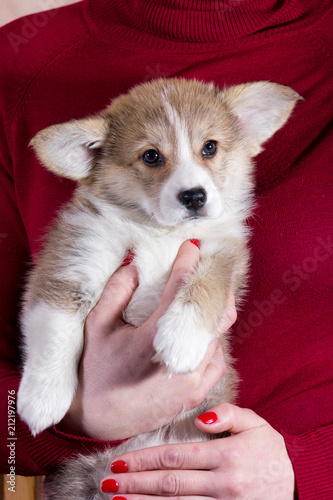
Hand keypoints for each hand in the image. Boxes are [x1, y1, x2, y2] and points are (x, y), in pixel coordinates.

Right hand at [59, 241, 236, 440]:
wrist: (99, 420)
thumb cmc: (94, 371)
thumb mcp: (95, 328)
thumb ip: (116, 292)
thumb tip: (136, 266)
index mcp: (152, 341)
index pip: (179, 292)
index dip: (188, 264)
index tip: (192, 246)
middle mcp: (180, 362)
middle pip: (213, 313)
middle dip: (211, 286)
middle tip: (206, 268)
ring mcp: (193, 380)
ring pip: (220, 336)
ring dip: (213, 313)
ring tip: (204, 296)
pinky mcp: (198, 393)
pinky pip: (218, 358)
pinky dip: (213, 340)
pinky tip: (199, 332)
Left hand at [101, 403, 294, 498]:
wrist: (298, 482)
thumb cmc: (270, 451)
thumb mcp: (255, 424)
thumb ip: (228, 414)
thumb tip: (200, 420)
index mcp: (225, 455)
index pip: (176, 457)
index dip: (145, 459)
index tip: (122, 461)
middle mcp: (222, 482)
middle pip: (170, 482)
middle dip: (136, 483)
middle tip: (109, 481)